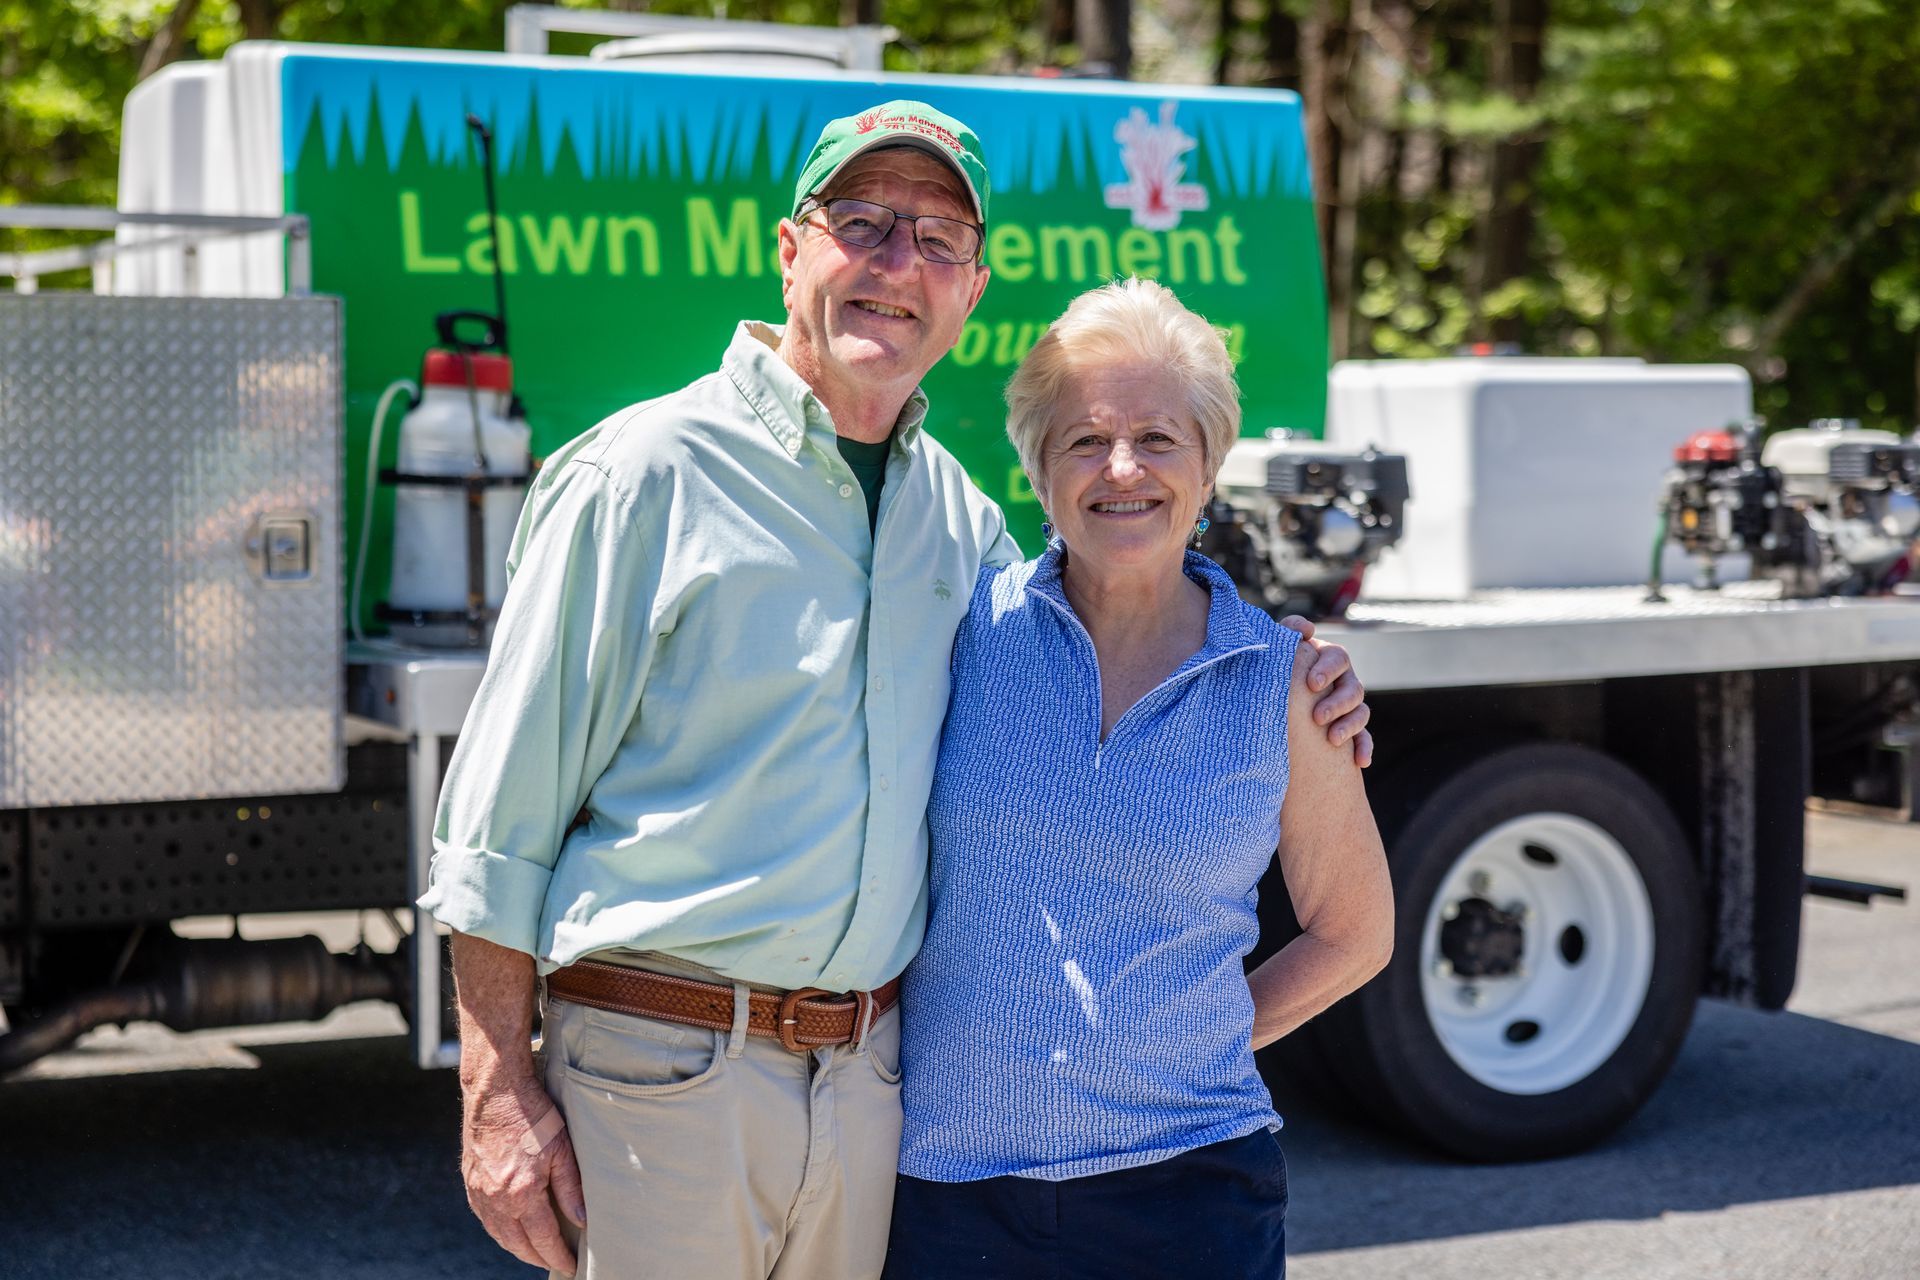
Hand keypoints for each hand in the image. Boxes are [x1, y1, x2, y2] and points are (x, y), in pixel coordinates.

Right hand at [461, 1075, 587, 1274]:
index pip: (542, 1239)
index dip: (557, 1255)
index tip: (570, 1266)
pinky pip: (485, 1219)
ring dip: (517, 1247)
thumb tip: (582, 1220)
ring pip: (498, 1234)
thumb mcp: (562, 1150)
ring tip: (535, 1252)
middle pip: (517, 1244)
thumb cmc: (533, 1115)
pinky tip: (511, 1230)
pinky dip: (500, 1231)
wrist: (496, 1091)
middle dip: (537, 1257)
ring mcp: (479, 1192)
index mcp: (521, 1193)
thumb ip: (571, 1189)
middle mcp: (496, 1199)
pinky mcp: (470, 1182)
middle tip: (555, 1262)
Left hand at [1278, 615, 1372, 767]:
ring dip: (1350, 726)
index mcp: (1328, 659)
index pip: (1338, 658)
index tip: (1311, 684)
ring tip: (1333, 740)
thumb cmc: (1276, 669)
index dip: (1327, 669)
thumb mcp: (1281, 649)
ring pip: (1361, 713)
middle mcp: (1343, 681)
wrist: (1272, 700)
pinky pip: (1364, 739)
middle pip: (1353, 688)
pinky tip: (1360, 762)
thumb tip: (1307, 629)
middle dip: (1337, 703)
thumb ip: (1289, 631)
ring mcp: (1349, 706)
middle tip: (1317, 717)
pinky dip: (1364, 749)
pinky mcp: (1351, 729)